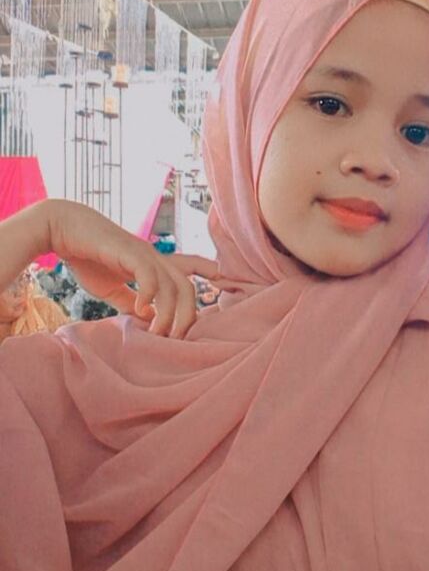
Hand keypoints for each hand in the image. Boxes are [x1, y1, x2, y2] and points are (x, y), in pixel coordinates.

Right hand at [46, 200, 218, 337]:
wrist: (63, 230)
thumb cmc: (87, 256)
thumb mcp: (112, 287)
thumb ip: (131, 302)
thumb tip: (146, 319)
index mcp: (153, 263)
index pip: (189, 266)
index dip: (208, 272)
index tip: (223, 280)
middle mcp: (155, 257)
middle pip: (187, 288)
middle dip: (187, 316)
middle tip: (176, 340)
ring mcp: (144, 253)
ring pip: (173, 286)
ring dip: (169, 315)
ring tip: (159, 333)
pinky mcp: (130, 252)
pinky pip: (150, 276)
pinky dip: (151, 296)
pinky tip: (142, 311)